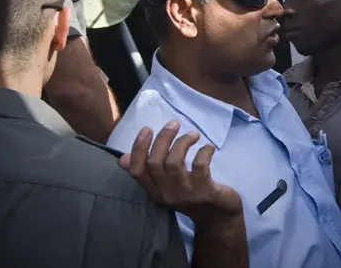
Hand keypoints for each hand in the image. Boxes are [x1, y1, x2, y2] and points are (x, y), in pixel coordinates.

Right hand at [119, 121, 242, 228]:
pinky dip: (204, 152)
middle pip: (155, 162)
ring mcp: (185, 193)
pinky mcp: (205, 191)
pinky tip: (209, 148)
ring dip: (183, 142)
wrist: (218, 217)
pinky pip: (200, 166)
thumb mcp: (167, 186)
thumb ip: (148, 172)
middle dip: (163, 138)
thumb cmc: (191, 196)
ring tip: (194, 134)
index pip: (138, 171)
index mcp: (155, 191)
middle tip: (174, 124)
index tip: (147, 129)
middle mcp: (167, 194)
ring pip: (174, 162)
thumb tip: (122, 158)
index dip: (138, 148)